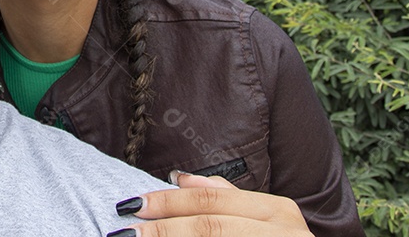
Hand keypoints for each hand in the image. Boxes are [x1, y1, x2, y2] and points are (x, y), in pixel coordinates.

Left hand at [113, 172, 313, 235]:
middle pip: (209, 226)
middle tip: (124, 233)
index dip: (167, 202)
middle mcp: (284, 232)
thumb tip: (179, 177)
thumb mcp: (265, 220)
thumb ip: (227, 199)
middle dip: (162, 230)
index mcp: (277, 210)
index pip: (210, 199)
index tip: (130, 205)